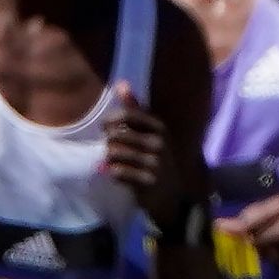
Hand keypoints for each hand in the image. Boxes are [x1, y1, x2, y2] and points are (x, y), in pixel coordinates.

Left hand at [103, 82, 190, 222]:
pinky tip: (118, 174)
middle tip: (112, 149)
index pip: (127, 115)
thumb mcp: (151, 132)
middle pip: (116, 135)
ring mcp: (154, 162)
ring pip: (114, 154)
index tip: (106, 128)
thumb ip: (135, 109)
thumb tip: (121, 83)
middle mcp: (159, 142)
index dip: (110, 121)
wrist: (171, 194)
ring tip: (115, 163)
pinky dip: (113, 173)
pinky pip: (117, 173)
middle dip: (108, 142)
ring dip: (109, 159)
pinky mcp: (147, 181)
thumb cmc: (156, 158)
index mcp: (159, 127)